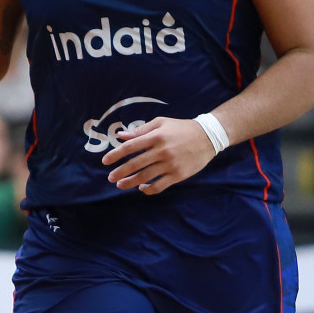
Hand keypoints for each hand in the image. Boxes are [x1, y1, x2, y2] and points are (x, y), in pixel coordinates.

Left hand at [101, 117, 216, 194]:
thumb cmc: (181, 128)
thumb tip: (121, 136)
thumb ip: (140, 130)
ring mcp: (170, 164)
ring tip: (120, 185)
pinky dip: (148, 189)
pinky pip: (159, 186)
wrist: (208, 137)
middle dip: (120, 172)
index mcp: (156, 136)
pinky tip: (142, 188)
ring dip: (130, 182)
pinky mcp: (178, 175)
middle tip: (110, 177)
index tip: (105, 161)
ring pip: (145, 177)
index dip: (116, 155)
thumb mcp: (161, 123)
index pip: (131, 147)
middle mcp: (162, 151)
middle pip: (135, 164)